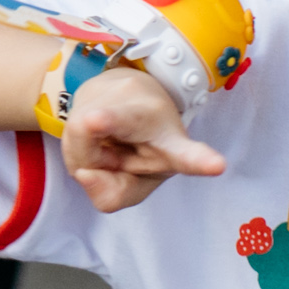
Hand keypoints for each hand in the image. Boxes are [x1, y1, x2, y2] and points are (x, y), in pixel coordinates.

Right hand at [58, 61, 226, 211]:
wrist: (119, 96)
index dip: (198, 161)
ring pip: (80, 149)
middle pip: (113, 132)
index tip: (217, 166)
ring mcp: (116, 96)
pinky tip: (93, 134)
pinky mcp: (89, 93)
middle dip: (100, 139)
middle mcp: (147, 110)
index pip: (184, 153)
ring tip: (106, 146)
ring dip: (87, 159)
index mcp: (172, 139)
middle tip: (102, 137)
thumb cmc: (139, 147)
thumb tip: (85, 174)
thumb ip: (114, 195)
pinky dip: (78, 150)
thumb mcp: (136, 183)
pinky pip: (70, 140)